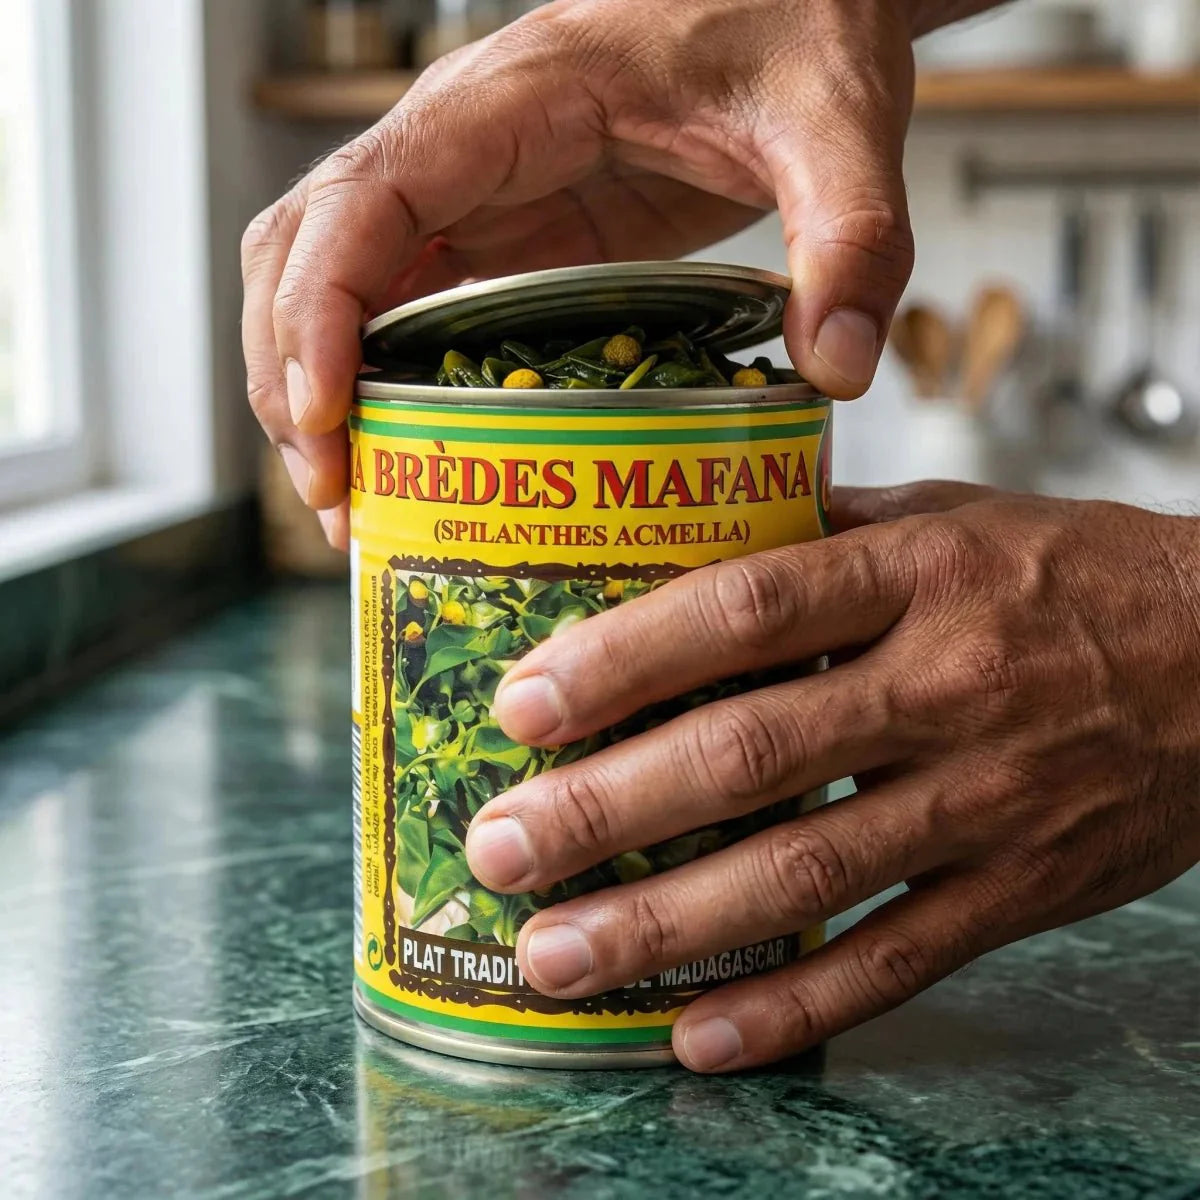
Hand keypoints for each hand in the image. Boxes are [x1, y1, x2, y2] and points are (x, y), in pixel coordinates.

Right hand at [241, 0, 928, 541]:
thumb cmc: (796, 27)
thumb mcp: (835, 125)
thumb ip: (850, 237)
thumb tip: (837, 371)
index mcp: (512, 102)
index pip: (364, 198)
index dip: (320, 309)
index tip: (325, 414)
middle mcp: (461, 145)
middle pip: (304, 247)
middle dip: (292, 372)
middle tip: (336, 494)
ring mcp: (469, 188)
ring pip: (326, 276)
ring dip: (312, 382)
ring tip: (348, 493)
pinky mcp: (497, 231)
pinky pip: (392, 298)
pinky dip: (369, 377)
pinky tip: (400, 450)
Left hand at [464, 482, 1199, 1070]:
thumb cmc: (1076, 575)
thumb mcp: (955, 518)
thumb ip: (822, 531)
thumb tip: (688, 537)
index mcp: (918, 574)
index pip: (746, 610)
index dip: (626, 659)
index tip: (524, 705)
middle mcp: (944, 686)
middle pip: (751, 754)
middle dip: (608, 809)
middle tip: (497, 848)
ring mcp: (987, 800)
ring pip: (808, 872)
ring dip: (667, 924)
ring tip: (553, 957)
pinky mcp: (1023, 890)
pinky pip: (896, 960)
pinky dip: (793, 1007)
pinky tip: (696, 1036)